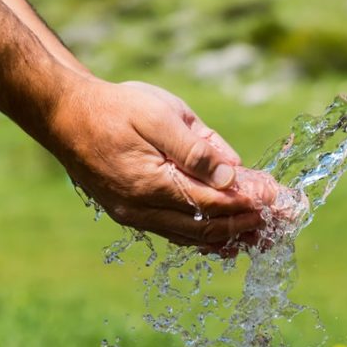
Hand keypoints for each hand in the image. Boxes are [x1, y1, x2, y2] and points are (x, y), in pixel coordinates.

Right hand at [48, 77, 273, 245]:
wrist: (65, 115)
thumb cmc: (116, 108)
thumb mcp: (160, 115)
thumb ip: (196, 148)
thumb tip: (232, 176)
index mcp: (152, 184)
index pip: (213, 204)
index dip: (249, 203)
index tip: (278, 199)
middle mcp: (143, 210)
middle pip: (208, 228)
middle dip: (248, 223)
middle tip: (281, 220)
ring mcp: (136, 216)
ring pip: (193, 237)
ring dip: (231, 235)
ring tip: (264, 234)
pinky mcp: (133, 214)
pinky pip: (177, 234)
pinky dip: (206, 236)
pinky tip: (228, 238)